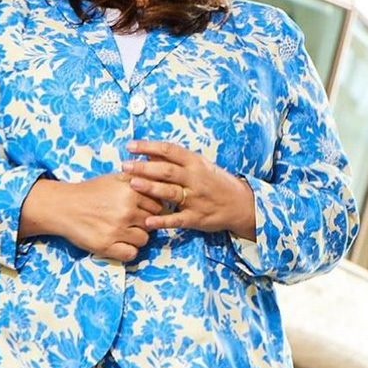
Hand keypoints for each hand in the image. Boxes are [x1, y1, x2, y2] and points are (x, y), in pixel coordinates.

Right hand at [20, 173, 161, 261]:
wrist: (64, 206)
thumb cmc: (91, 191)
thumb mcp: (115, 178)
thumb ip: (138, 179)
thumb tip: (159, 180)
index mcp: (131, 192)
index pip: (157, 206)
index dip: (151, 209)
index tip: (141, 210)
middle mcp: (126, 211)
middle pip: (152, 223)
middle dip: (145, 223)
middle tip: (131, 221)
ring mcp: (117, 230)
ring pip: (144, 240)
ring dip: (137, 237)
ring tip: (124, 232)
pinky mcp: (106, 246)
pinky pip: (131, 254)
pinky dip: (128, 250)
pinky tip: (120, 243)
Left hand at [122, 140, 256, 240]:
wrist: (241, 204)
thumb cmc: (216, 182)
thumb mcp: (200, 165)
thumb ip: (175, 160)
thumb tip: (150, 153)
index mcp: (195, 162)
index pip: (169, 150)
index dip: (148, 146)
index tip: (130, 146)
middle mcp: (195, 179)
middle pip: (167, 170)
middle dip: (144, 167)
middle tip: (125, 166)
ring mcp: (196, 199)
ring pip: (170, 192)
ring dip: (151, 188)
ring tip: (132, 184)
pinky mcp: (196, 218)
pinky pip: (177, 219)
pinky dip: (163, 221)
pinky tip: (148, 221)